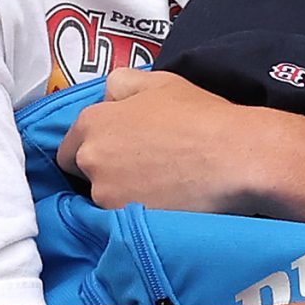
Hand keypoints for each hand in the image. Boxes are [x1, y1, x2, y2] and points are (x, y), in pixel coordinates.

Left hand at [55, 67, 264, 213]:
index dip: (95, 147)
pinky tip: (164, 200)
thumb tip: (107, 96)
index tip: (120, 150)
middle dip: (107, 170)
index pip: (69, 147)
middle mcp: (91, 160)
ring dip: (123, 193)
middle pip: (86, 174)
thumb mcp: (160, 82)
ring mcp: (106, 195)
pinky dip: (139, 212)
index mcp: (92, 123)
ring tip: (160, 182)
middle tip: (144, 165)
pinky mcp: (127, 222)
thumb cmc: (201, 116)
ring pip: (105, 198)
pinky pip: (123, 219)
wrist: (236, 157)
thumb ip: (122, 83)